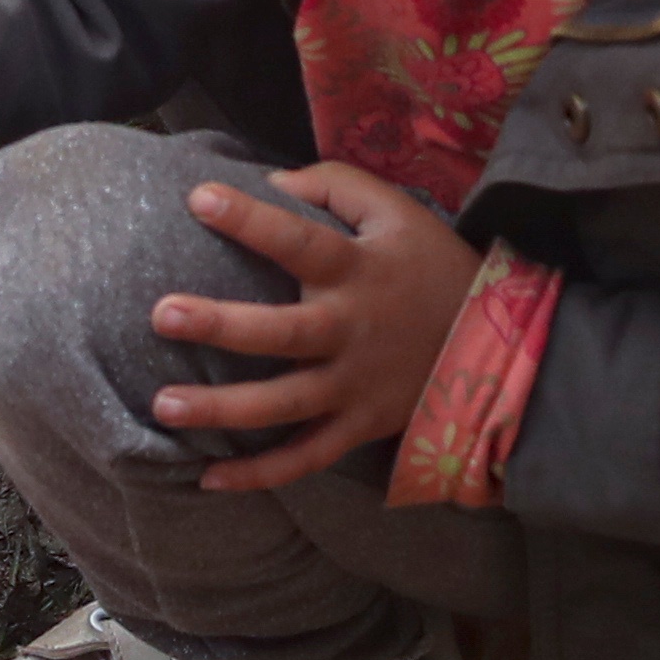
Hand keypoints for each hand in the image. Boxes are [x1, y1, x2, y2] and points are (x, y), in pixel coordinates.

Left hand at [161, 159, 481, 491]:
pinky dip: (261, 475)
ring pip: (285, 404)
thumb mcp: (396, 211)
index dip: (253, 220)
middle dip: (223, 325)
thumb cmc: (430, 265)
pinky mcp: (359, 426)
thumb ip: (335, 186)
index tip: (199, 198)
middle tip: (162, 314)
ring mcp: (355, 385)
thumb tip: (271, 182)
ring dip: (224, 408)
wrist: (498, 338)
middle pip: (283, 332)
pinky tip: (207, 478)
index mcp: (359, 270)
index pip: (301, 241)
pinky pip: (307, 457)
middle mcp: (352, 329)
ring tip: (163, 406)